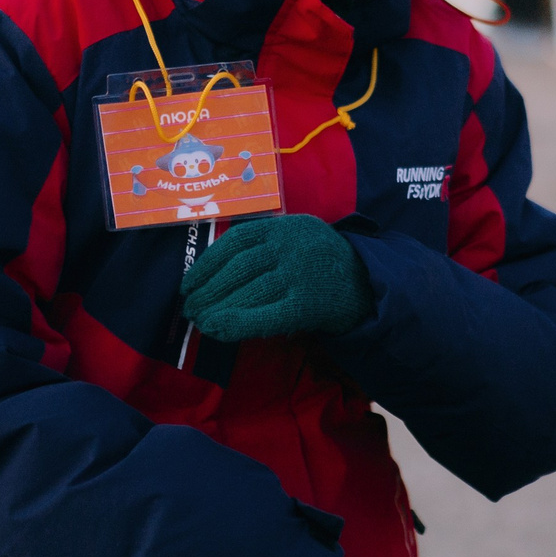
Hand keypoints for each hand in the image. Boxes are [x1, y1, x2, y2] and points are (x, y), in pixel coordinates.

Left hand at [180, 214, 374, 340]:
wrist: (367, 282)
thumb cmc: (319, 262)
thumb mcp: (295, 239)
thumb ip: (261, 247)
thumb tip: (210, 275)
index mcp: (283, 226)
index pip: (235, 241)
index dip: (206, 263)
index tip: (187, 283)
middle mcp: (291, 245)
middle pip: (238, 268)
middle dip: (208, 290)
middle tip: (189, 308)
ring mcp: (300, 273)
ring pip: (248, 291)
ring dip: (217, 308)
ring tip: (200, 321)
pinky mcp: (308, 302)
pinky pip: (265, 315)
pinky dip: (238, 323)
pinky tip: (219, 330)